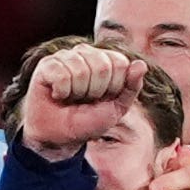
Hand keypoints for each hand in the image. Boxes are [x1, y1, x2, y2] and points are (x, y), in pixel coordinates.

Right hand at [18, 46, 143, 155]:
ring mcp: (66, 56)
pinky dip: (61, 92)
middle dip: (95, 91)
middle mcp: (86, 53)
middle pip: (102, 66)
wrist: (59, 136)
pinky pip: (61, 74)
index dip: (113, 87)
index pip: (120, 63)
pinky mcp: (47, 64)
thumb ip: (131, 87)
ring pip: (80, 70)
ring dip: (77, 93)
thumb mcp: (116, 109)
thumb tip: (141, 64)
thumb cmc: (88, 121)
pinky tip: (57, 94)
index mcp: (106, 60)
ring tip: (71, 97)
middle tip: (85, 100)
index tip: (103, 99)